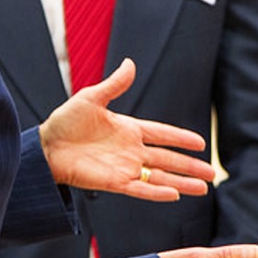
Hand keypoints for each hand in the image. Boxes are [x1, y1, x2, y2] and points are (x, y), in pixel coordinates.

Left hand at [40, 58, 215, 200]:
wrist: (44, 148)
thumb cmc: (65, 122)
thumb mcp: (91, 98)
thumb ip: (114, 85)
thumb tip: (131, 63)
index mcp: (129, 129)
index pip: (163, 134)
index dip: (181, 138)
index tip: (202, 143)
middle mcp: (131, 150)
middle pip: (168, 158)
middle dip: (190, 166)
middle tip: (213, 173)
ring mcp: (124, 167)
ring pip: (160, 176)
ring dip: (181, 182)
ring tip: (203, 188)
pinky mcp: (113, 183)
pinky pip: (140, 189)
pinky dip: (156, 192)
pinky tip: (174, 194)